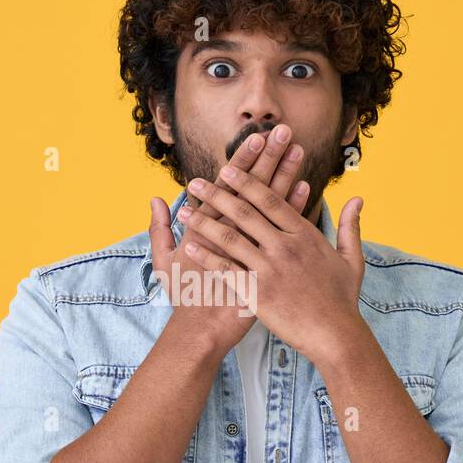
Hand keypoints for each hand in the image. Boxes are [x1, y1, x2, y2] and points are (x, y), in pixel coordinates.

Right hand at [149, 126, 309, 354]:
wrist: (203, 331)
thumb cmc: (185, 297)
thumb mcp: (164, 262)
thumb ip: (160, 230)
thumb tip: (156, 200)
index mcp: (207, 226)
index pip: (228, 185)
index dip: (243, 160)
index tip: (257, 136)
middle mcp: (231, 231)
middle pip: (253, 186)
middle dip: (268, 157)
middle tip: (282, 130)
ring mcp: (251, 245)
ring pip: (270, 202)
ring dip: (285, 174)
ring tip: (298, 150)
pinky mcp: (266, 258)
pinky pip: (282, 229)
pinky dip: (294, 209)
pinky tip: (305, 188)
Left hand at [176, 124, 366, 365]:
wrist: (336, 335)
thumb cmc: (344, 299)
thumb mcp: (352, 259)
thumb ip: (350, 226)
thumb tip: (357, 199)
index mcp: (304, 235)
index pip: (271, 200)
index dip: (246, 182)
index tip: (228, 169)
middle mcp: (285, 248)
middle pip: (245, 213)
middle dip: (217, 195)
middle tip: (196, 182)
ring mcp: (270, 270)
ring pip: (230, 239)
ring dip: (204, 223)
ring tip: (185, 211)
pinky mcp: (257, 293)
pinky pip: (226, 271)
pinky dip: (207, 258)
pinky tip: (191, 248)